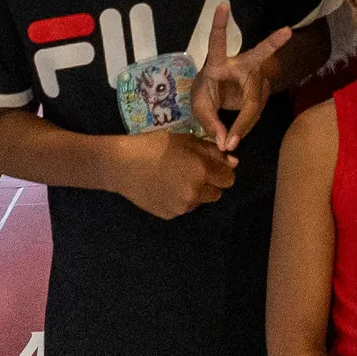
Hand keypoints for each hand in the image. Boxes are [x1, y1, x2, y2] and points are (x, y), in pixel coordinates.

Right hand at [105, 129, 237, 218]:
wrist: (123, 165)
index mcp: (202, 172)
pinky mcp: (169, 214)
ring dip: (195, 192)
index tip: (211, 165)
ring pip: (200, 201)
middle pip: (217, 193)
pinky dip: (180, 199)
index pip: (229, 179)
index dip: (222, 171)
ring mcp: (182, 207)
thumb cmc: (155, 145)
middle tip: (192, 170)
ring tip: (176, 178)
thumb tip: (233, 162)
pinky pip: (184, 207)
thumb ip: (212, 152)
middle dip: (210, 183)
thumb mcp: (187, 141)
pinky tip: (165, 187)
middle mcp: (195, 193)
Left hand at [190, 5, 293, 150]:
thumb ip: (210, 124)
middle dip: (272, 43)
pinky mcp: (262, 90)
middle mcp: (241, 65)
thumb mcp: (199, 108)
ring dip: (243, 124)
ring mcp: (256, 76)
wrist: (219, 95)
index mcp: (217, 62)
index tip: (222, 5)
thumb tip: (226, 143)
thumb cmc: (206, 93)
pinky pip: (256, 113)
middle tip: (287, 31)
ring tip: (231, 141)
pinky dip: (246, 127)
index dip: (220, 25)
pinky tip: (238, 133)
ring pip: (254, 103)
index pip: (217, 42)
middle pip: (259, 55)